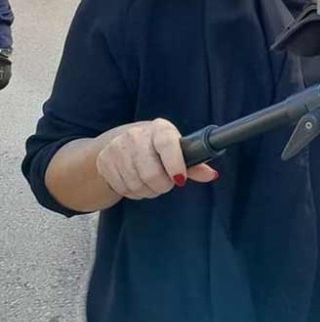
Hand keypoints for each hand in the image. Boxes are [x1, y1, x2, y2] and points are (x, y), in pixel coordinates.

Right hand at [95, 118, 218, 199]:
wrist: (118, 143)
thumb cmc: (156, 148)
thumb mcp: (175, 150)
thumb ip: (194, 164)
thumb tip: (212, 175)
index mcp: (160, 128)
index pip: (168, 143)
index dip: (175, 163)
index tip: (180, 180)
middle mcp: (136, 135)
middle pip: (151, 172)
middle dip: (162, 185)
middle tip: (167, 184)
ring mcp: (117, 148)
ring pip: (137, 184)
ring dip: (148, 191)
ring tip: (151, 183)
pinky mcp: (104, 162)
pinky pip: (124, 189)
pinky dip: (134, 192)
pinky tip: (136, 182)